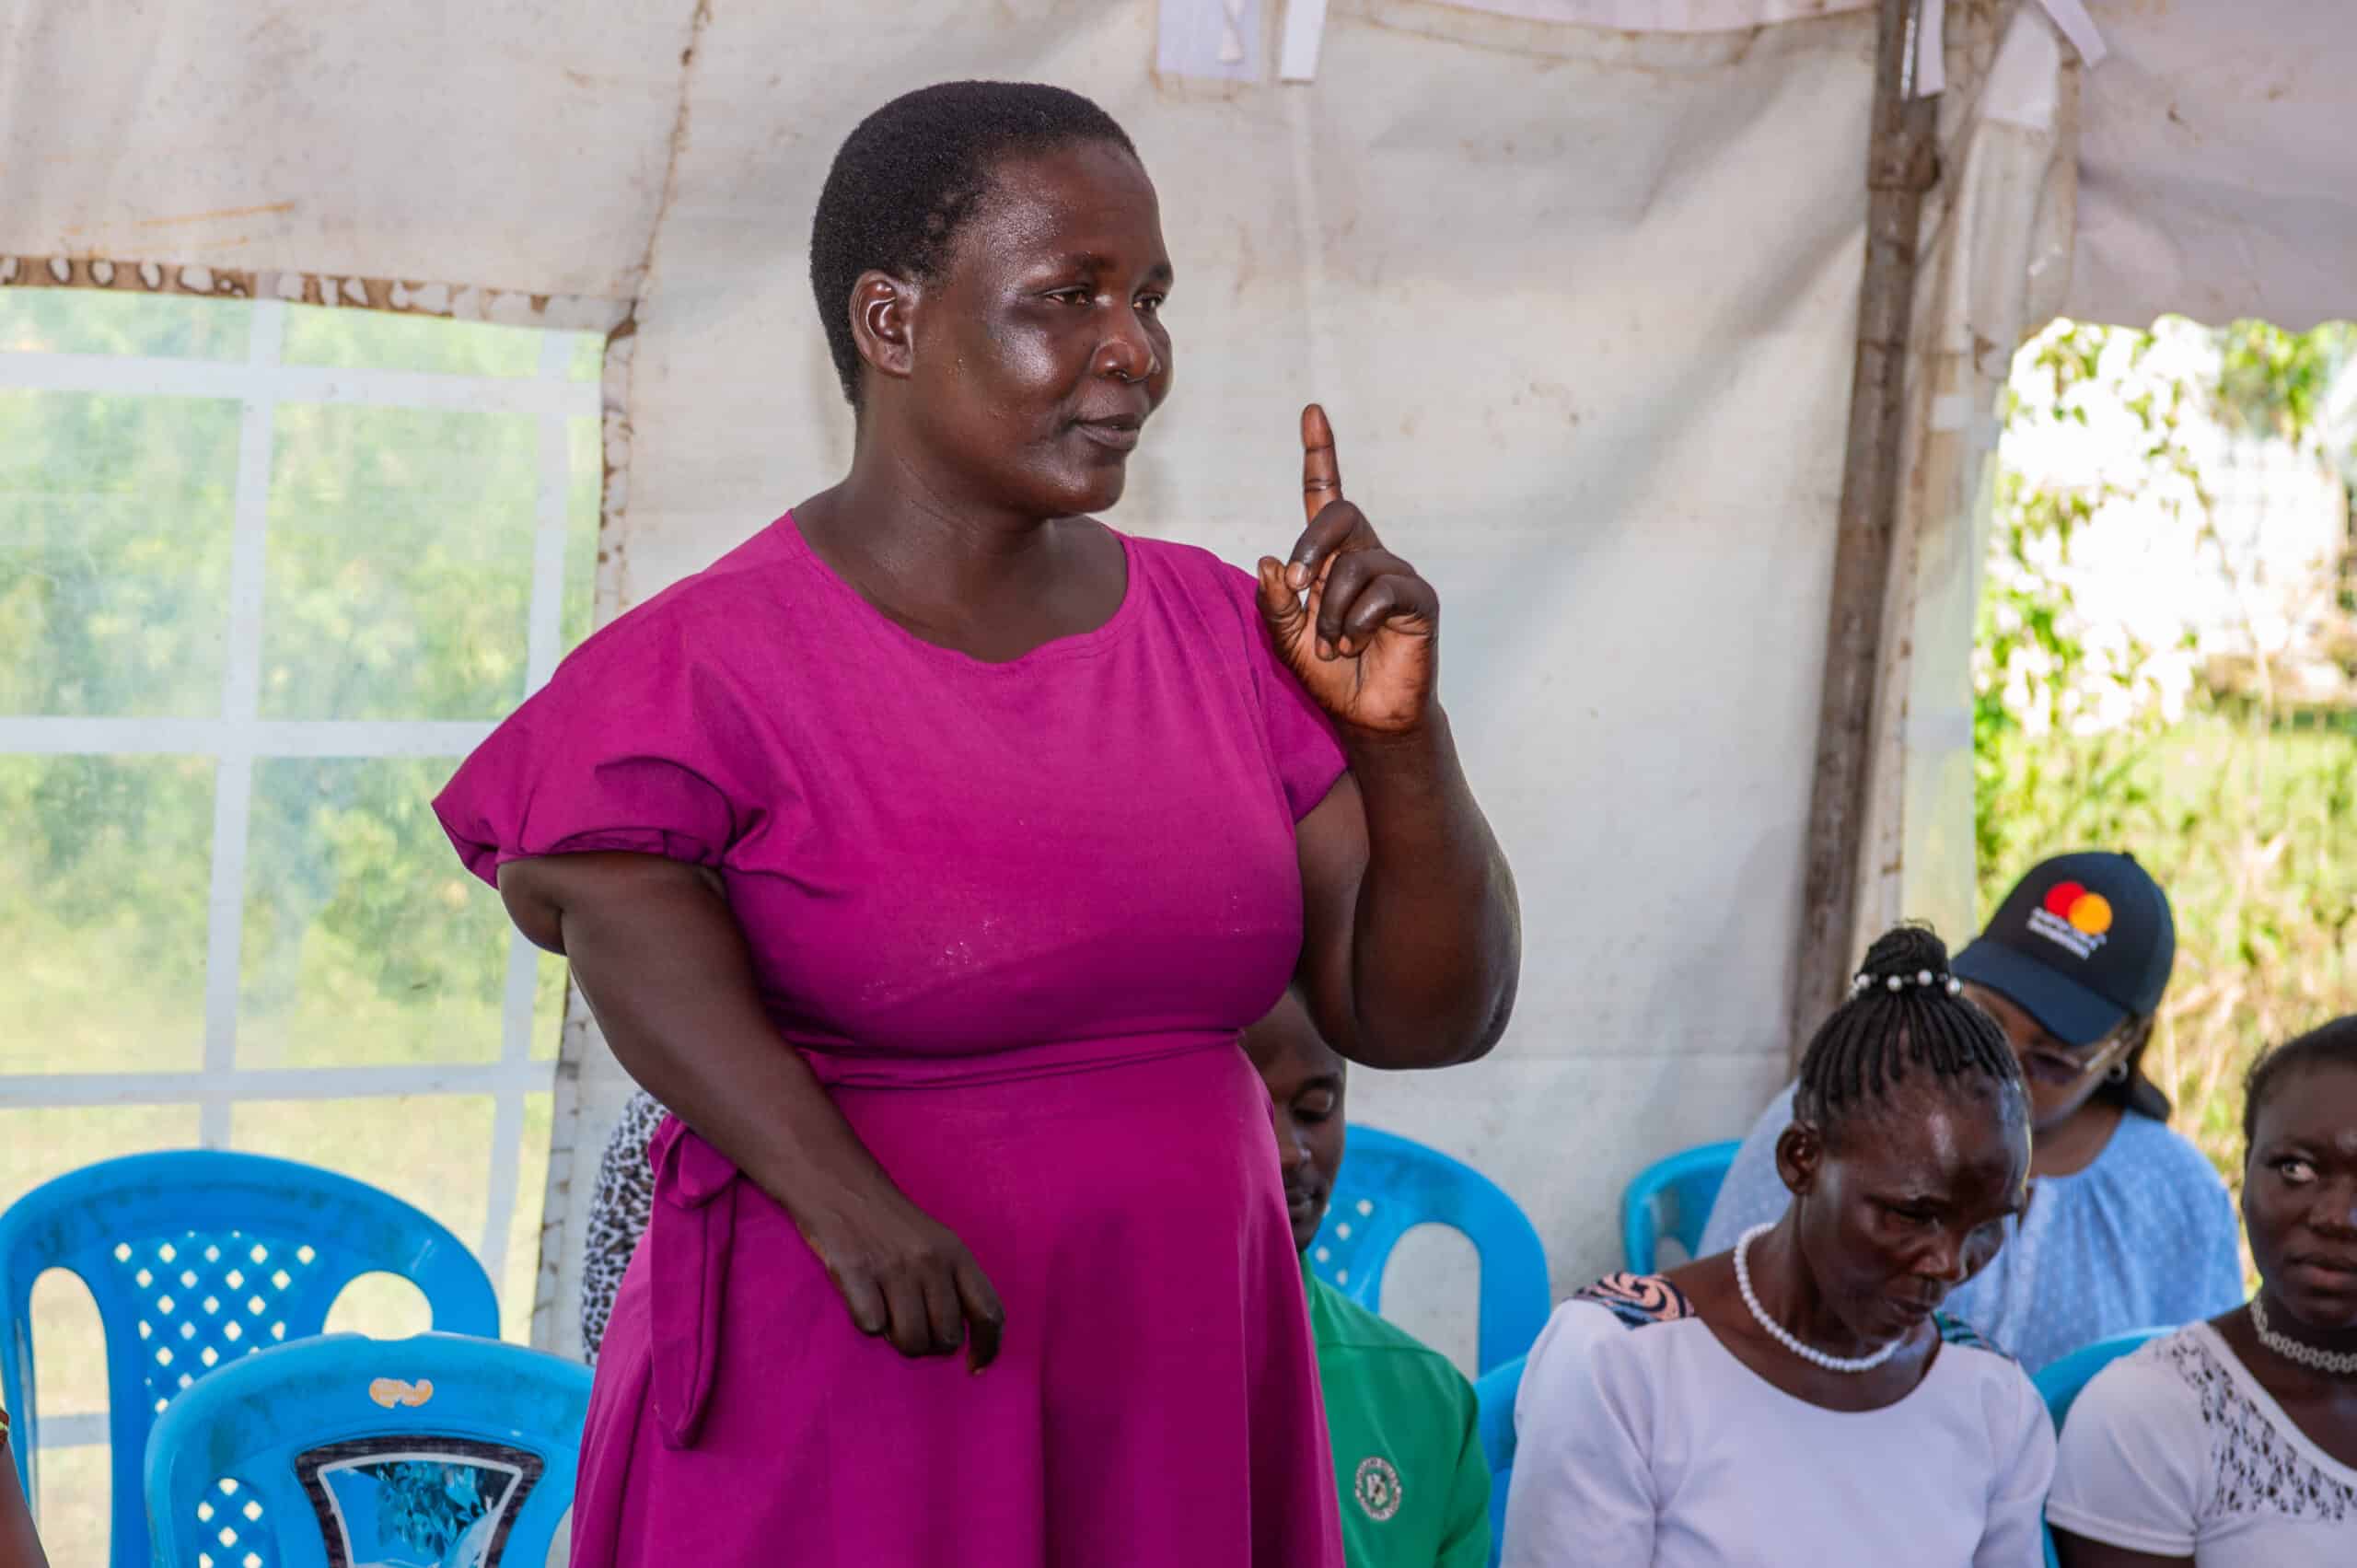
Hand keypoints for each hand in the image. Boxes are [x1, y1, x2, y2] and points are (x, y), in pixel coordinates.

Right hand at [795, 1177, 1005, 1372]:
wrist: (840, 1187)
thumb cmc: (890, 1224)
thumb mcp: (937, 1243)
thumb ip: (953, 1284)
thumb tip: (963, 1341)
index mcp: (957, 1254)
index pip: (989, 1312)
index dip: (987, 1348)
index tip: (975, 1367)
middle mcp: (931, 1262)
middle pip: (946, 1338)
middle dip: (929, 1345)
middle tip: (910, 1326)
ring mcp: (893, 1268)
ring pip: (911, 1341)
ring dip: (897, 1339)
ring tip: (887, 1313)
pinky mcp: (856, 1273)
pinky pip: (870, 1327)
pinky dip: (866, 1322)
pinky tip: (862, 1297)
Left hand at [1255, 405, 1438, 734]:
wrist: (1368, 717)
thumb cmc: (1330, 675)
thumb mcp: (1286, 639)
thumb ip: (1274, 602)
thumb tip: (1270, 560)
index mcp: (1333, 558)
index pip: (1326, 496)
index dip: (1321, 455)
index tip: (1312, 412)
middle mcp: (1368, 556)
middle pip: (1342, 513)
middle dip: (1311, 545)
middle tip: (1296, 585)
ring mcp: (1397, 576)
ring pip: (1354, 565)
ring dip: (1331, 611)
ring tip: (1334, 646)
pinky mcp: (1419, 601)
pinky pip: (1383, 591)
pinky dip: (1357, 622)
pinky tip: (1357, 645)